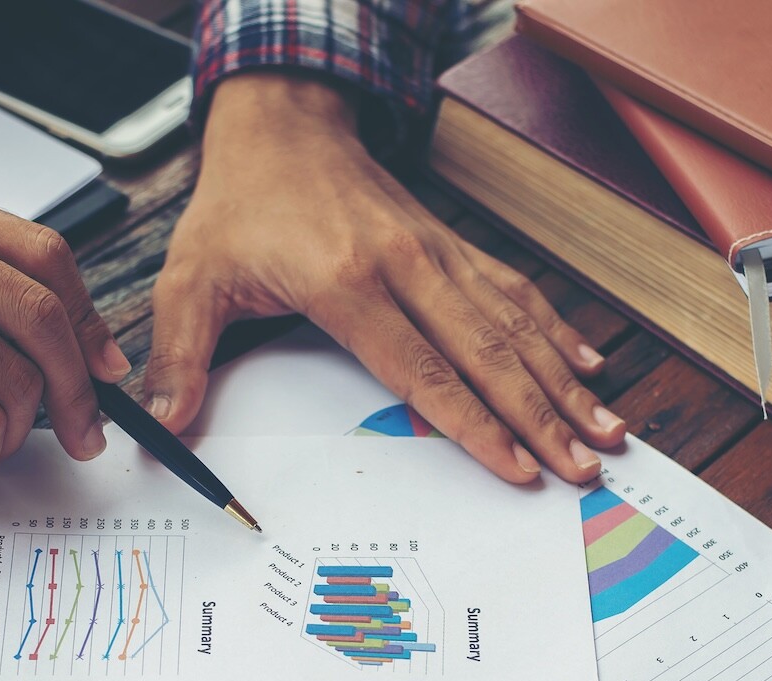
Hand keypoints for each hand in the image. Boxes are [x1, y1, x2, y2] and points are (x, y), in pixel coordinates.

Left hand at [148, 72, 626, 483]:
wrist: (283, 121)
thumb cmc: (238, 205)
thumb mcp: (191, 279)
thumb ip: (180, 355)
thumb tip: (163, 427)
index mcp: (346, 281)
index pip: (423, 369)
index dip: (474, 424)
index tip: (516, 467)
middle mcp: (407, 264)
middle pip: (488, 353)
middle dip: (543, 417)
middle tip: (585, 468)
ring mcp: (438, 253)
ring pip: (515, 324)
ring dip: (564, 383)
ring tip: (608, 431)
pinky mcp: (451, 247)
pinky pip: (514, 292)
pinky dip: (555, 331)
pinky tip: (587, 368)